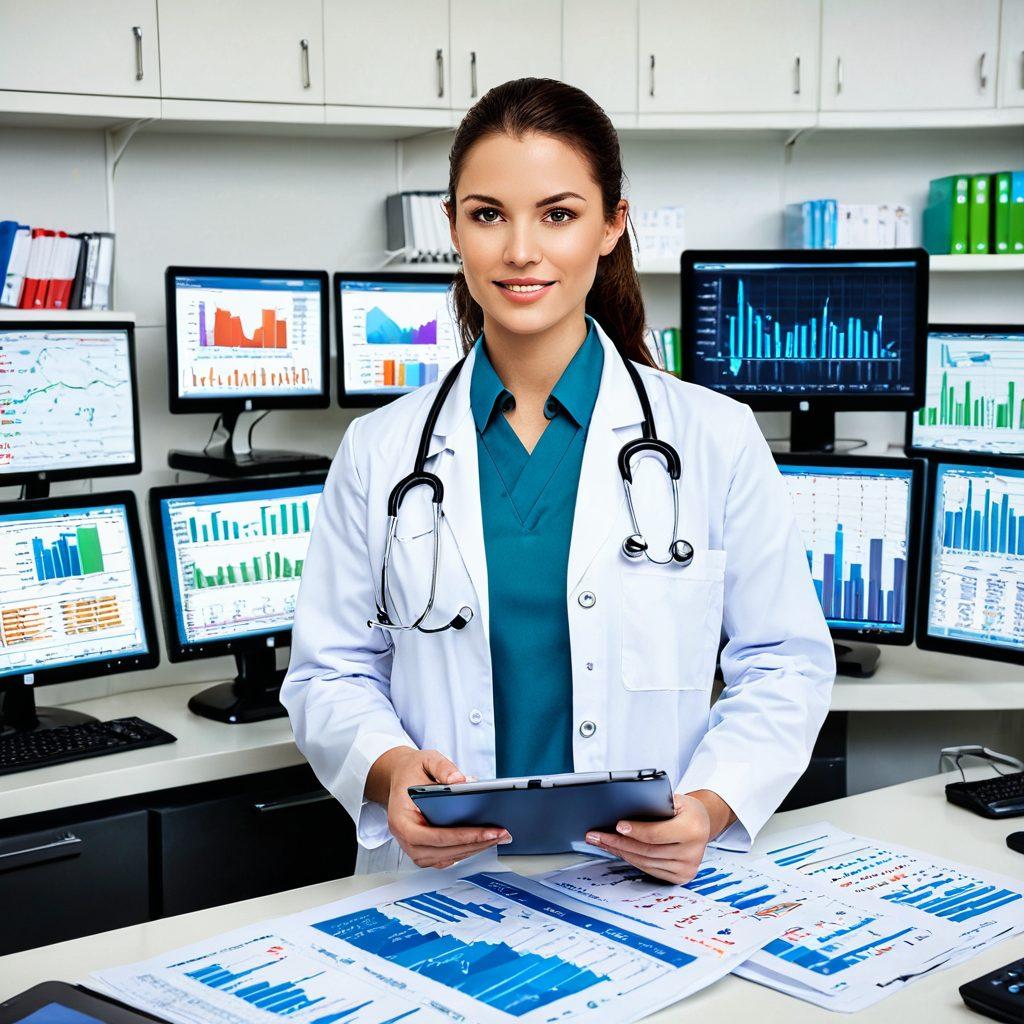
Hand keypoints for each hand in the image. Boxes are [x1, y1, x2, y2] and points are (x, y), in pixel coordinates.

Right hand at [367, 746, 510, 868]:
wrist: (401, 775)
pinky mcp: (422, 848)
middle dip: (472, 844)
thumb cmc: (412, 770)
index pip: (428, 836)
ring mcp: (411, 846)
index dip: (458, 837)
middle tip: (498, 834)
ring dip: (470, 851)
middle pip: (438, 851)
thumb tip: (462, 781)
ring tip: (495, 838)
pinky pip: (443, 858)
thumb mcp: (427, 759)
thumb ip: (443, 767)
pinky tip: (481, 842)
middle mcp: (403, 836)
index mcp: (400, 817)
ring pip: (442, 858)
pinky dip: (462, 853)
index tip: (485, 832)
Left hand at [584, 790, 732, 883]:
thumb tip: (623, 810)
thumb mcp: (675, 800)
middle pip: (647, 851)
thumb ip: (655, 805)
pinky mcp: (681, 877)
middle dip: (618, 843)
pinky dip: (631, 859)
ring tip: (602, 842)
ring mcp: (687, 868)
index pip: (656, 834)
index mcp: (693, 829)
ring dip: (620, 852)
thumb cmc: (685, 809)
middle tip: (597, 835)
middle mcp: (692, 852)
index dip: (635, 831)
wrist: (702, 823)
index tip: (616, 826)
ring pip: (645, 862)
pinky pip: (649, 869)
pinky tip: (618, 850)